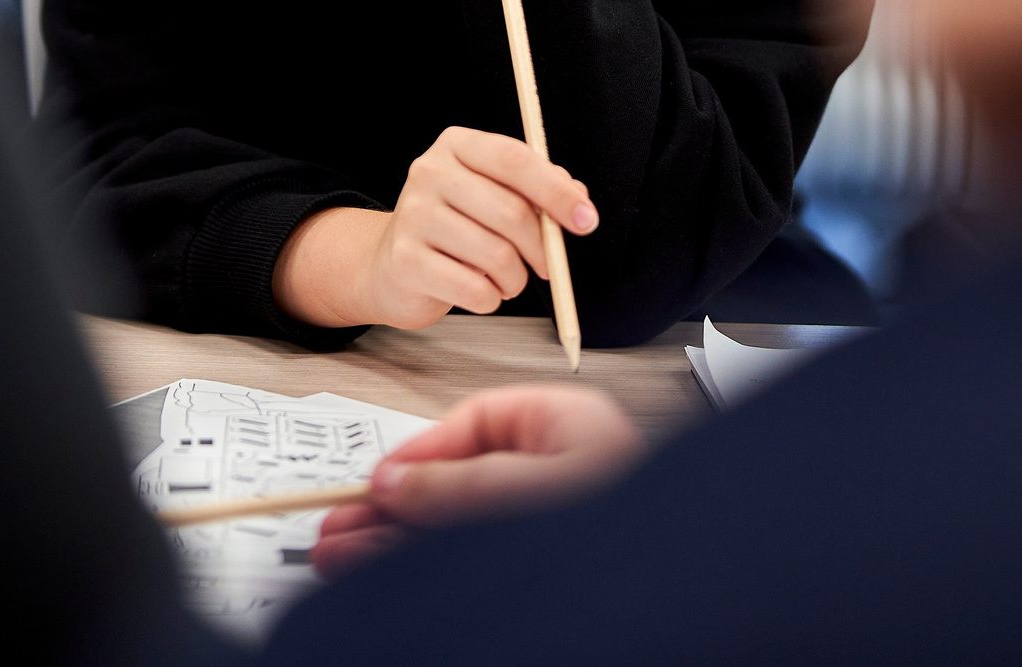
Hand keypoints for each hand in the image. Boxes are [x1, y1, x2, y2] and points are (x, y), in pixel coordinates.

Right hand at [272, 128, 597, 329]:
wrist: (393, 266)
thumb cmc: (456, 227)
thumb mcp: (495, 196)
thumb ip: (537, 192)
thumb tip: (577, 200)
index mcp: (456, 146)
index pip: (515, 160)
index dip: (556, 192)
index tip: (586, 221)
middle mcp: (429, 172)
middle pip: (511, 211)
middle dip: (542, 248)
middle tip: (548, 265)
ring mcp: (412, 215)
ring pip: (497, 255)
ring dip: (515, 278)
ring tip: (506, 278)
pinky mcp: (406, 260)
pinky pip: (475, 289)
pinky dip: (490, 298)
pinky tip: (479, 290)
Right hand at [313, 386, 643, 576]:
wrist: (683, 598)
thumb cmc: (638, 525)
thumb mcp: (539, 487)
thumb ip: (466, 484)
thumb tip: (400, 482)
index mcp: (567, 427)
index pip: (476, 424)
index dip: (419, 454)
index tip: (377, 481)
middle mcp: (553, 469)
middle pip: (452, 480)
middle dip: (389, 505)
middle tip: (337, 523)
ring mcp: (541, 514)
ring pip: (449, 522)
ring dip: (389, 538)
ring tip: (338, 553)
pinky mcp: (530, 556)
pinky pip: (461, 552)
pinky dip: (415, 559)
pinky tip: (376, 566)